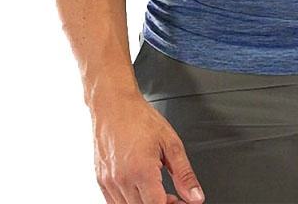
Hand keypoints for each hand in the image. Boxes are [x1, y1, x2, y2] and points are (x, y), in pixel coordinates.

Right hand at [91, 91, 205, 202]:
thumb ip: (184, 174)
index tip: (181, 201)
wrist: (114, 105)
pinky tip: (141, 190)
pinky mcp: (101, 181)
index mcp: (141, 171)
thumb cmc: (140, 118)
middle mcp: (122, 180)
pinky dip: (130, 202)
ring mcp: (109, 182)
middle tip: (173, 197)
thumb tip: (196, 197)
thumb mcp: (171, 143)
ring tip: (158, 191)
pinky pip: (115, 203)